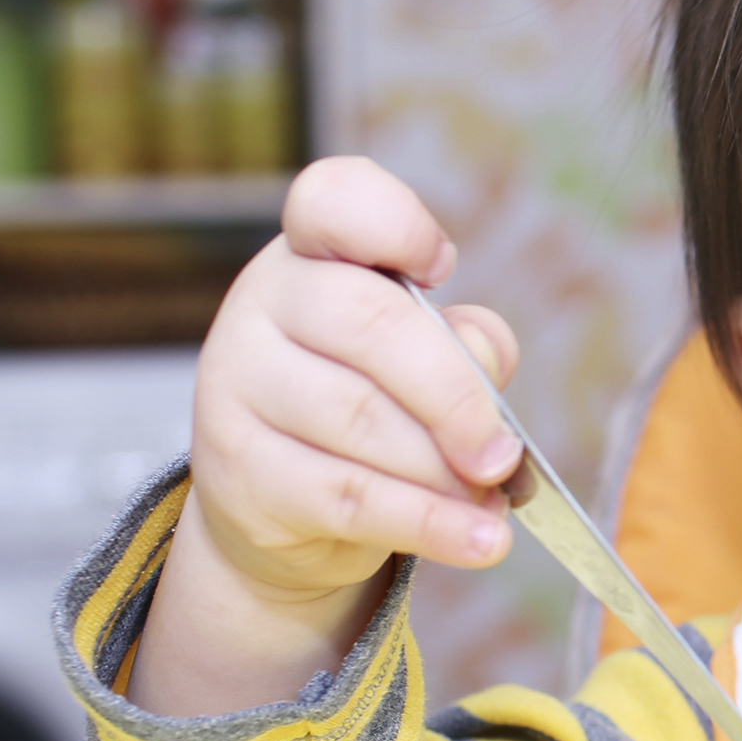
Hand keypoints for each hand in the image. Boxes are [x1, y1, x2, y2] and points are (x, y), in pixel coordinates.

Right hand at [129, 157, 522, 716]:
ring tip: (495, 505)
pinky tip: (479, 541)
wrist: (283, 506)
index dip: (394, 223)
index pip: (333, 199)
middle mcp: (264, 304)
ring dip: (446, 474)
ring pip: (362, 423)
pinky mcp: (237, 470)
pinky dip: (428, 525)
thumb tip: (485, 368)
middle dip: (455, 396)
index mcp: (314, 252)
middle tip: (504, 454)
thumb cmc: (373, 402)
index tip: (442, 264)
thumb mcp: (423, 357)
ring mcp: (237, 385)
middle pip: (370, 325)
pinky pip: (348, 497)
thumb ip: (466, 345)